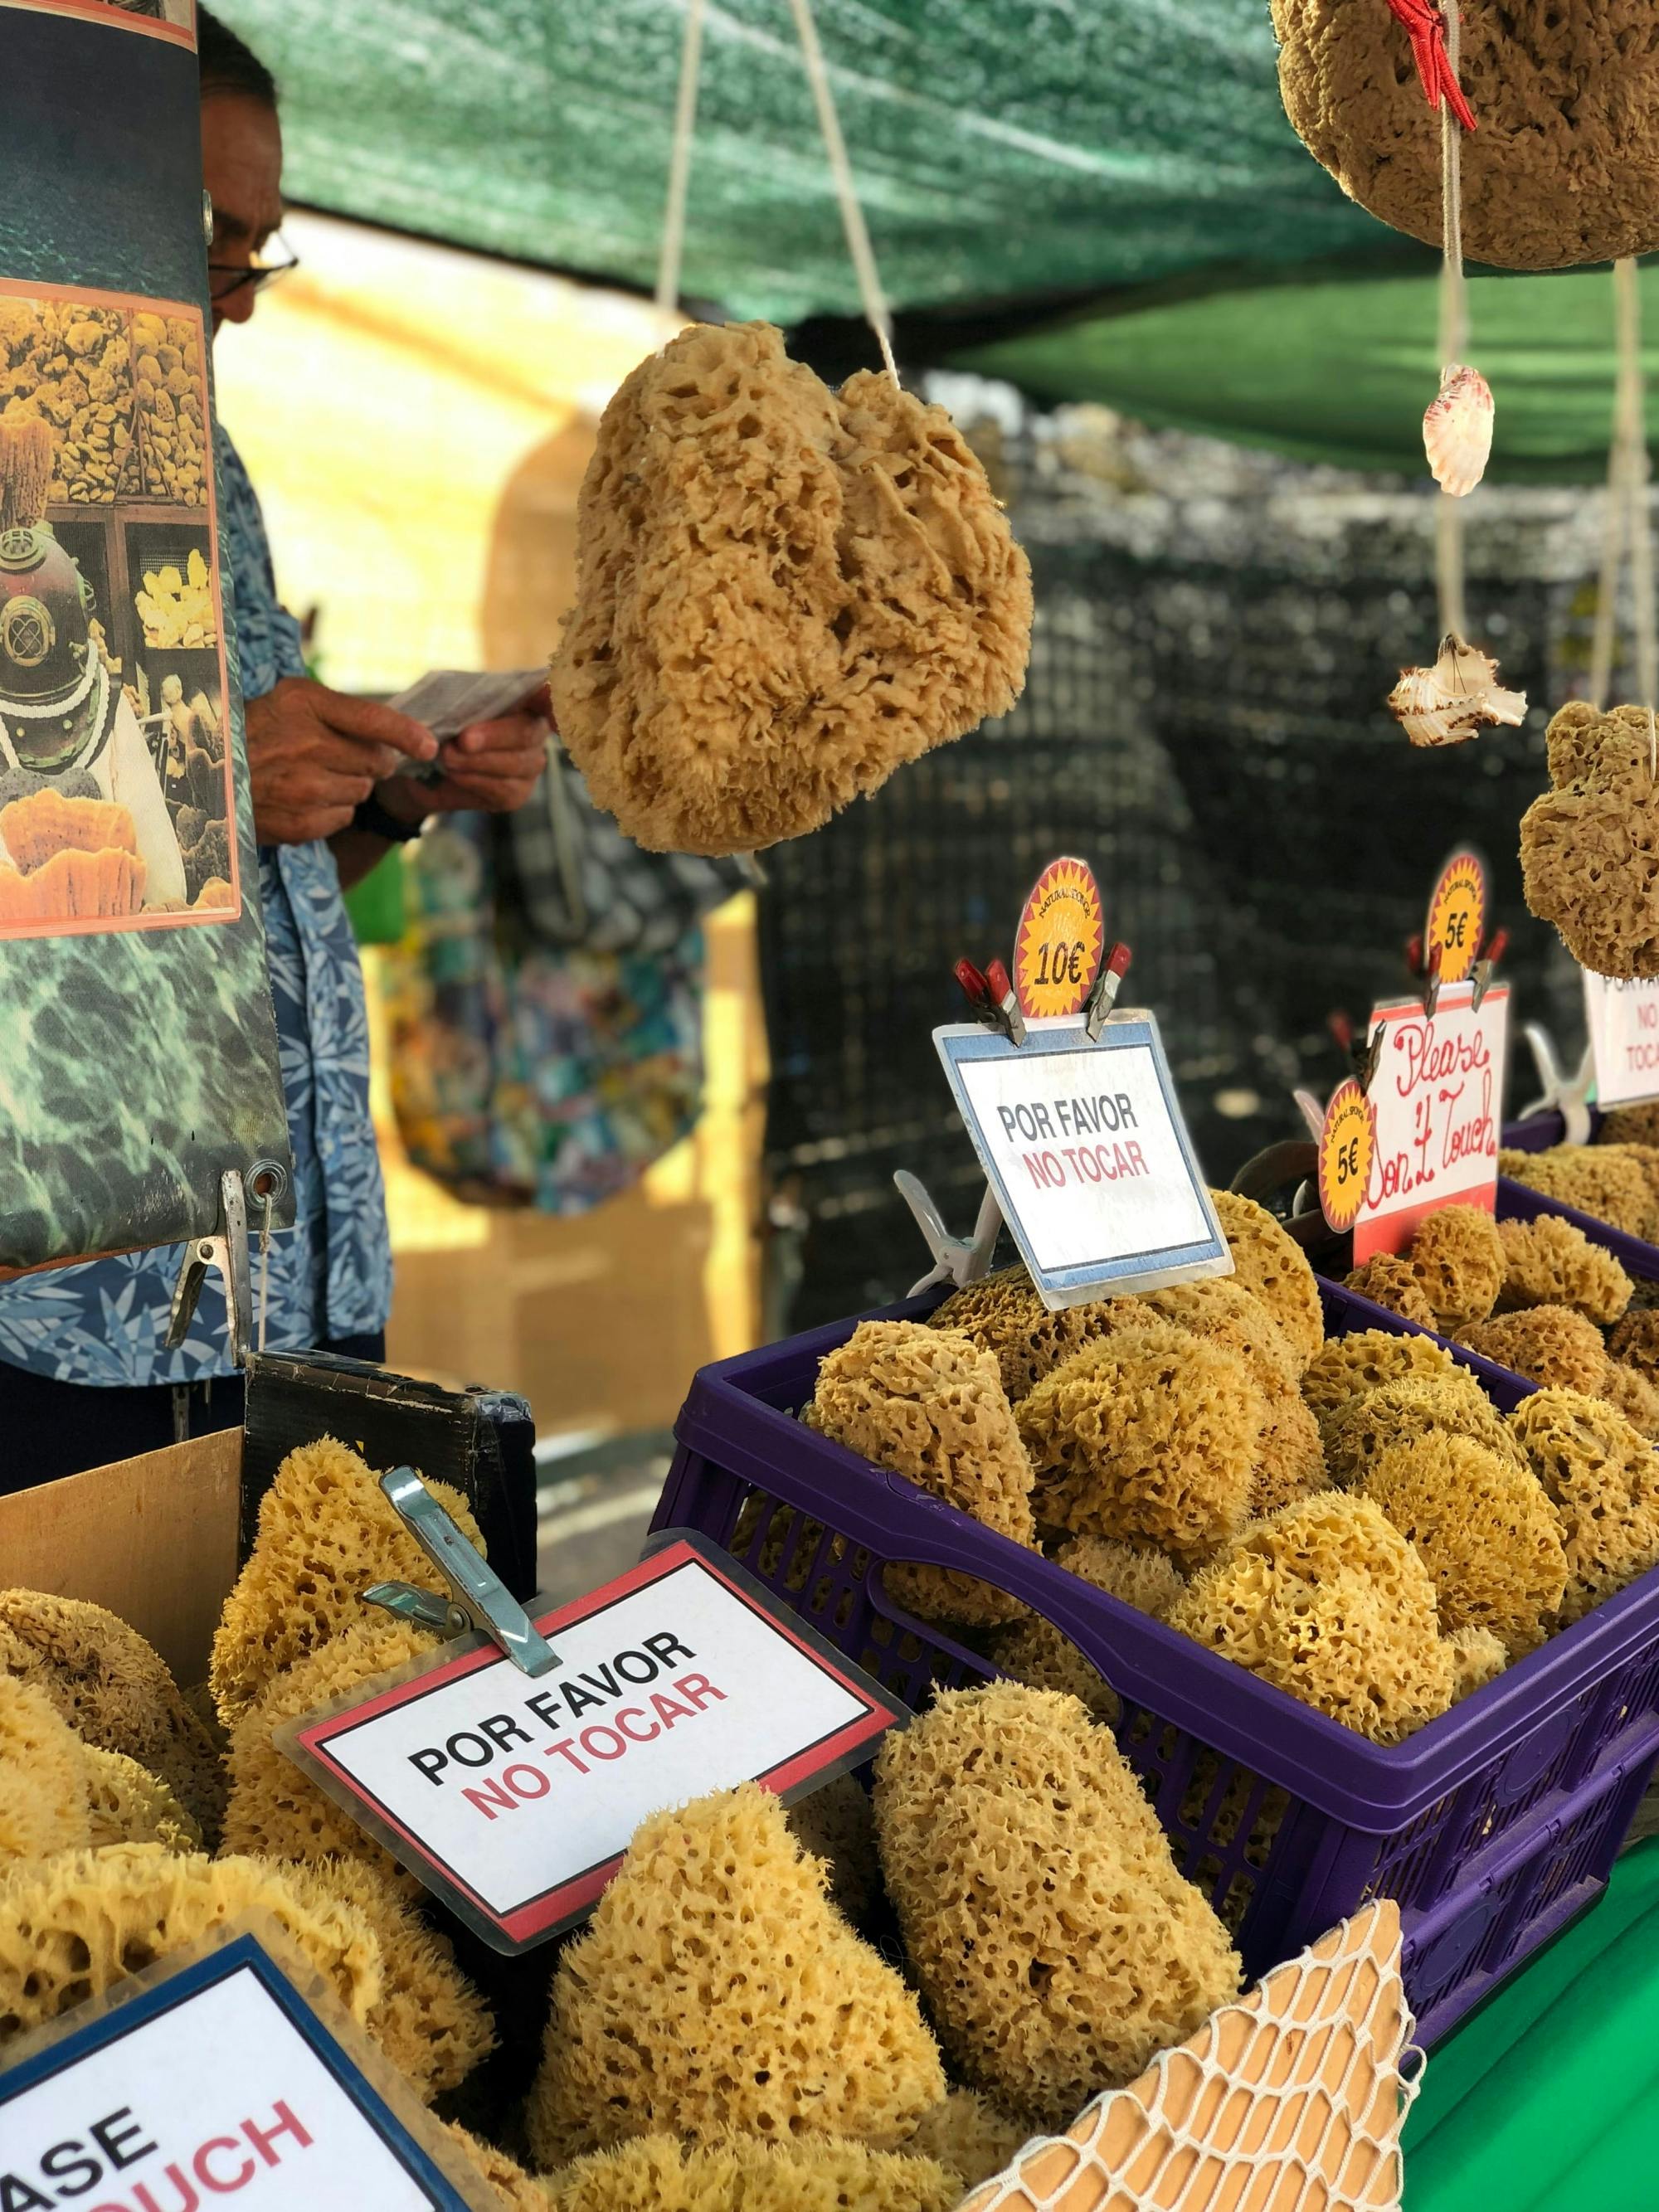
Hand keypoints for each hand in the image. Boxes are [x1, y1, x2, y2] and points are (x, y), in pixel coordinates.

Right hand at [246, 676, 437, 845]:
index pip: (374, 720)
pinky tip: (306, 798)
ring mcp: (304, 787)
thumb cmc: (255, 730)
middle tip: (344, 756)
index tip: (429, 745)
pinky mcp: (300, 822)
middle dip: (372, 761)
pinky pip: (344, 816)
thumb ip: (340, 710)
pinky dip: (333, 810)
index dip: (408, 735)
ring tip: (317, 775)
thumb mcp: (291, 700)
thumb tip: (395, 733)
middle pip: (377, 762)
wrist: (210, 777)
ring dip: (352, 785)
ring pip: (363, 791)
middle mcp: (306, 745)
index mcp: (304, 705)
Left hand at [376, 685, 550, 828]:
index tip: (549, 707)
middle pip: (527, 732)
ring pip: (517, 764)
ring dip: (477, 762)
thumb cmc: (435, 722)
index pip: (546, 695)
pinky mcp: (517, 793)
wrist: (420, 763)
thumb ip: (453, 703)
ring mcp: (529, 763)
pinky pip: (504, 789)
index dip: (552, 700)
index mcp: (520, 697)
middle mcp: (533, 730)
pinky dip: (475, 781)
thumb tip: (464, 724)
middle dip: (494, 736)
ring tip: (447, 757)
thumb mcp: (439, 703)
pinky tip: (455, 774)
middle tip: (462, 740)